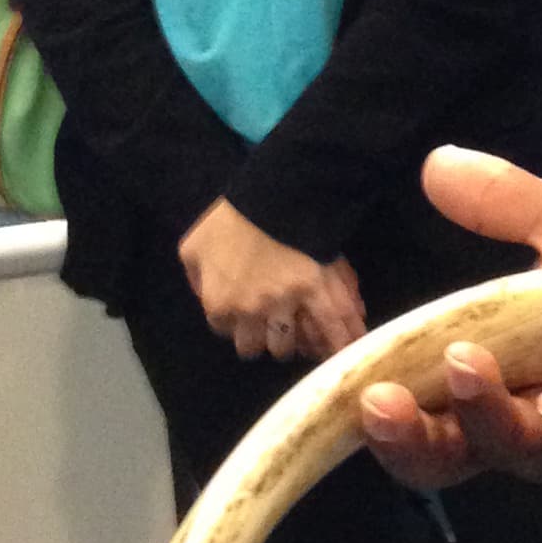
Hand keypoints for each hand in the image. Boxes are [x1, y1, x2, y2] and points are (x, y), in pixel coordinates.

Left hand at [179, 199, 366, 361]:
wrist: (268, 196)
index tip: (241, 315)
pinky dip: (339, 338)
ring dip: (294, 342)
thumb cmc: (226, 220)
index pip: (224, 331)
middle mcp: (252, 313)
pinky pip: (329, 323)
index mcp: (219, 303)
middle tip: (271, 327)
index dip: (233, 323)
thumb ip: (198, 278)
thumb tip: (205, 293)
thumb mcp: (194, 247)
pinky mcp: (317, 291)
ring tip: (306, 341)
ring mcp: (286, 304)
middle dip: (261, 338)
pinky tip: (347, 345)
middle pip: (255, 346)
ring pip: (291, 343)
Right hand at [358, 147, 541, 494]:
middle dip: (414, 434)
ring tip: (470, 368)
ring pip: (522, 451)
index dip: (384, 413)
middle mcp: (531, 427)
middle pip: (454, 453)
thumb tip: (436, 161)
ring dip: (489, 417)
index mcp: (501, 380)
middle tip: (380, 400)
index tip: (351, 389)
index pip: (426, 412)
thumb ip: (509, 206)